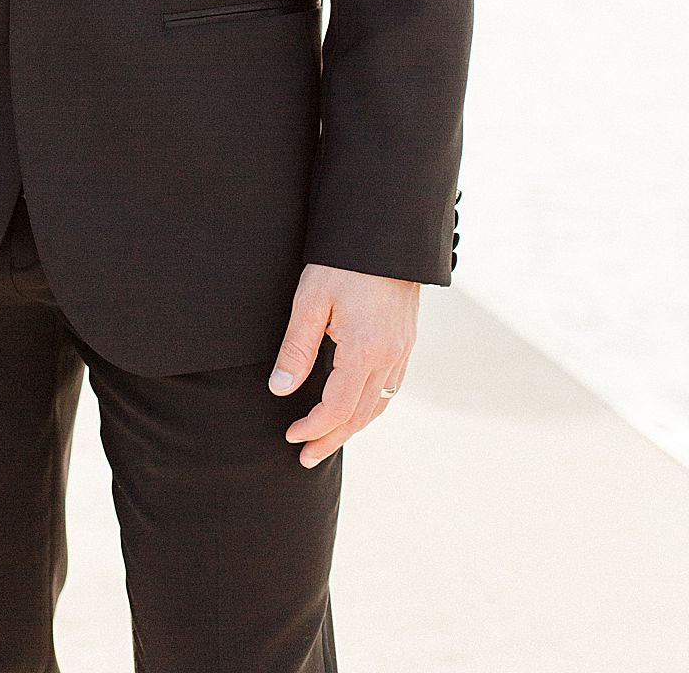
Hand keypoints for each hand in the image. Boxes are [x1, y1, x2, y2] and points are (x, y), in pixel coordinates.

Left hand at [268, 262, 418, 465]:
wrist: (388, 231)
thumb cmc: (343, 261)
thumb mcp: (311, 300)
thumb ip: (297, 348)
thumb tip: (281, 390)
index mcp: (365, 351)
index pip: (337, 409)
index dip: (313, 428)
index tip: (291, 437)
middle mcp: (389, 357)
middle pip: (360, 415)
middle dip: (332, 439)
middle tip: (306, 457)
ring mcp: (403, 349)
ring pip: (379, 404)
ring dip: (353, 427)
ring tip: (328, 439)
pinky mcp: (407, 339)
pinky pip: (391, 387)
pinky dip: (371, 406)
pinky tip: (357, 406)